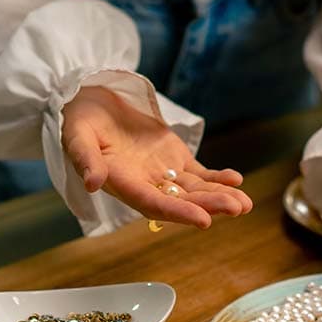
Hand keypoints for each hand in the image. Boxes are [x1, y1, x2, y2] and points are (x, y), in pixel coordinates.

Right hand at [61, 86, 252, 227]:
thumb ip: (85, 159)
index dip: (177, 212)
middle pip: (180, 200)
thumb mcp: (76, 136)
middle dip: (209, 205)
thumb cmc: (80, 120)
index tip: (203, 220)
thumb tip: (92, 183)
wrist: (91, 101)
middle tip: (236, 207)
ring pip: (194, 189)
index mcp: (121, 183)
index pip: (152, 203)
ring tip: (245, 203)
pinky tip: (236, 180)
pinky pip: (198, 173)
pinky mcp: (173, 157)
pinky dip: (217, 178)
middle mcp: (144, 183)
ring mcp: (161, 171)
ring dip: (219, 196)